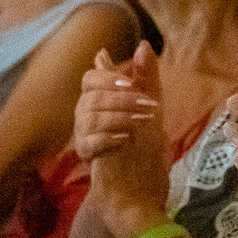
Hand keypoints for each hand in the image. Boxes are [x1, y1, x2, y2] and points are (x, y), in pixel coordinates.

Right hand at [76, 45, 173, 237]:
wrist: (141, 191)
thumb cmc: (145, 151)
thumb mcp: (152, 110)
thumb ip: (146, 79)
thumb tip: (141, 45)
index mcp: (102, 102)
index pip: (91, 78)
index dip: (109, 77)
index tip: (133, 84)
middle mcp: (87, 117)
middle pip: (88, 95)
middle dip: (119, 98)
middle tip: (147, 108)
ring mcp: (84, 137)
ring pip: (86, 115)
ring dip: (118, 116)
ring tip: (140, 125)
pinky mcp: (86, 158)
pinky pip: (86, 140)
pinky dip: (107, 137)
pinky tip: (124, 140)